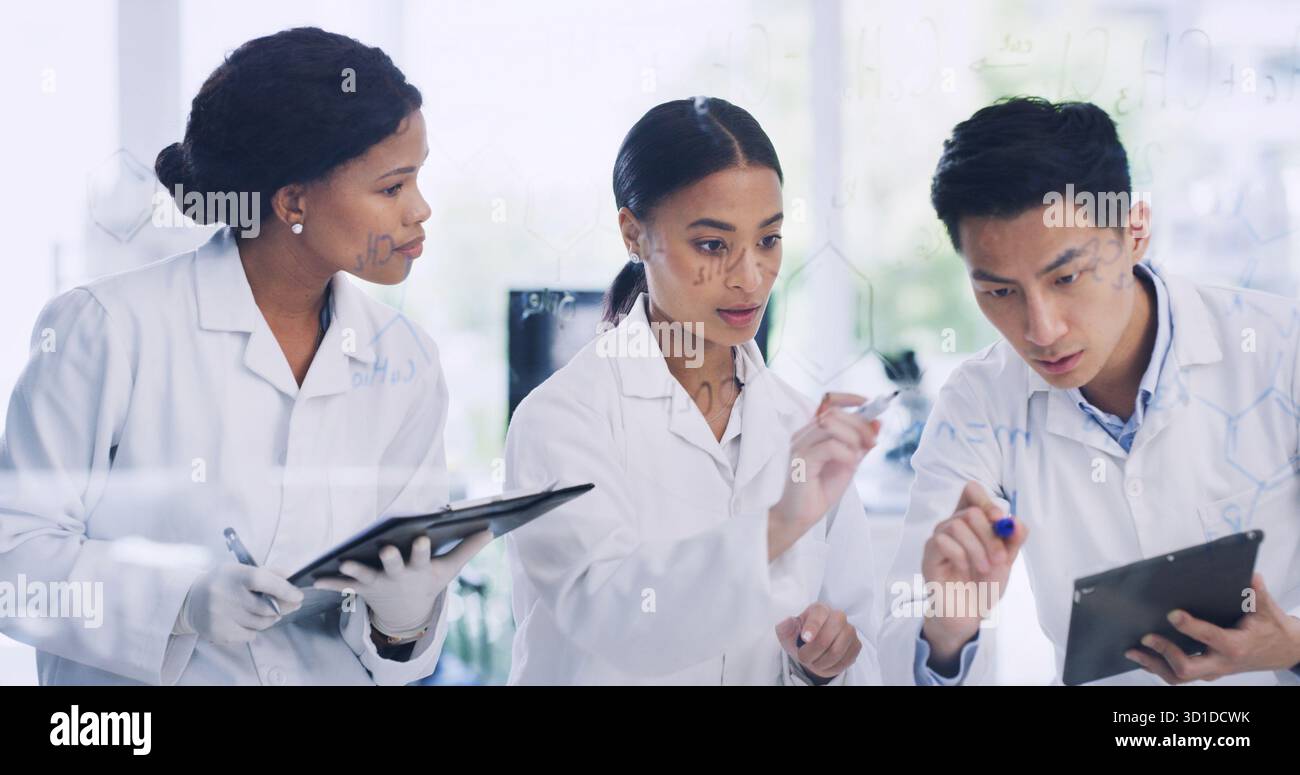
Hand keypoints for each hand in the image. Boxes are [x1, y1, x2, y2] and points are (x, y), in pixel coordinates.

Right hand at [181, 563, 303, 644]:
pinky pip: (249, 636)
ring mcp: (220, 615)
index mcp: (234, 575)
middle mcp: (225, 595)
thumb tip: (291, 575)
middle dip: (282, 608)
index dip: (284, 589)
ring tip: (264, 612)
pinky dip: (254, 630)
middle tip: (290, 606)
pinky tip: (246, 621)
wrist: (189, 600)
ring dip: (269, 619)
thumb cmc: (223, 583)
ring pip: (260, 623)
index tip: (298, 596)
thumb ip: (267, 572)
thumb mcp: (241, 570)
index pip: (263, 581)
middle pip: (266, 607)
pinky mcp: (218, 632)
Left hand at [313, 530, 491, 634]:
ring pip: (365, 576)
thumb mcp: (449, 569)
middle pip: (393, 566)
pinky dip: (329, 582)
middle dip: (390, 559)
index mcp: (419, 569)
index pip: (421, 557)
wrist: (406, 613)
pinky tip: (313, 577)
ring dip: (354, 570)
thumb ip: (468, 549)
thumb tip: (492, 530)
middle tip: (386, 549)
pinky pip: (342, 586)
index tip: (421, 538)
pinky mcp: (360, 588)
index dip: (421, 549)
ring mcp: (378, 582)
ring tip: (344, 561)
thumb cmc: (428, 580)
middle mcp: (398, 576)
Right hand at [768, 393, 878, 558]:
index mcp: (813, 432)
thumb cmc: (817, 492)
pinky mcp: (800, 461)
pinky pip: (829, 447)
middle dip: (860, 424)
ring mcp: (799, 446)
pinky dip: (846, 453)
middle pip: (834, 412)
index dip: (851, 398)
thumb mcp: (846, 464)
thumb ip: (859, 444)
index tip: (871, 405)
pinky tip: (849, 464)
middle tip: (873, 442)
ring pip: (831, 424)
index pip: (829, 401)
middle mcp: (804, 434)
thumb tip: (877, 423)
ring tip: (860, 455)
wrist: (797, 518)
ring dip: (853, 437)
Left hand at [776, 602, 861, 680]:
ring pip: (836, 651)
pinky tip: (824, 664)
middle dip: (812, 652)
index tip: (805, 639)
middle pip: (827, 637)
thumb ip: (785, 628)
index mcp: (819, 609)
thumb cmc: (800, 639)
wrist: (814, 652)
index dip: (812, 627)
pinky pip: (846, 660)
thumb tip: (788, 621)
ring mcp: (850, 630)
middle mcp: (838, 616)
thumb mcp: (787, 634)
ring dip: (820, 662)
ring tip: (813, 661)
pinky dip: (831, 667)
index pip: (819, 614)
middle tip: (803, 657)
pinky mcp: (857, 644)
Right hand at [919, 481, 1028, 662]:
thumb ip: (1013, 540)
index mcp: (972, 523)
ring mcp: (938, 539)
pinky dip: (960, 556)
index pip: (971, 492)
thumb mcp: (1006, 561)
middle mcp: (953, 526)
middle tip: (1001, 558)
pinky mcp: (929, 556)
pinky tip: (965, 570)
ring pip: (956, 524)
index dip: (986, 500)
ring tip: (985, 569)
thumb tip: (1016, 521)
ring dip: (978, 548)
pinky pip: (942, 541)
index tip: (1000, 519)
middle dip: (990, 535)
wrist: (970, 614)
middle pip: (970, 510)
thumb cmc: (985, 584)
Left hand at [1125, 573, 1299, 682]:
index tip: (1172, 614)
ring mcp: (1212, 669)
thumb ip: (1257, 593)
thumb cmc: (1272, 629)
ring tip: (1133, 650)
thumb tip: (1250, 576)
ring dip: (1154, 664)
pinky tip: (1142, 656)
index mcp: (1235, 645)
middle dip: (1164, 652)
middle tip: (1146, 636)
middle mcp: (1221, 662)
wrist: (1283, 651)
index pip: (1210, 638)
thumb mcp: (1268, 609)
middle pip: (1187, 667)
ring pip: (1179, 676)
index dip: (1190, 627)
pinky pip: (1179, 675)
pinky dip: (1158, 666)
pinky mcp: (1206, 670)